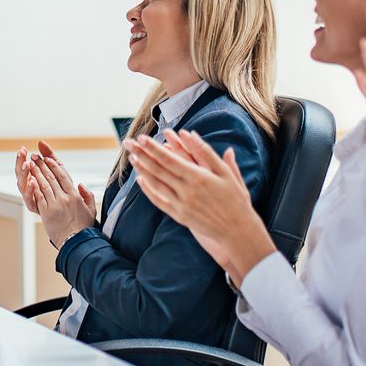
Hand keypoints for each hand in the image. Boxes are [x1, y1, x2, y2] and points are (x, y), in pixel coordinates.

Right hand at [14, 140, 58, 214]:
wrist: (72, 210)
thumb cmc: (64, 188)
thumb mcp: (58, 169)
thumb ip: (49, 155)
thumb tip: (41, 141)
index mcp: (32, 177)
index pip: (22, 165)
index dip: (21, 157)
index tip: (23, 148)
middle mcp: (29, 187)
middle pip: (19, 174)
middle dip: (19, 163)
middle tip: (21, 154)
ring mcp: (31, 197)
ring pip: (22, 186)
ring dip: (24, 175)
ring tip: (26, 165)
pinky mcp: (36, 207)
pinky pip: (29, 199)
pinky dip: (30, 190)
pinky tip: (32, 181)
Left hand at [25, 150, 95, 247]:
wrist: (76, 242)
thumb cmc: (84, 227)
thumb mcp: (91, 210)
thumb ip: (88, 196)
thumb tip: (81, 185)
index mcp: (74, 195)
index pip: (63, 176)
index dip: (54, 166)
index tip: (47, 158)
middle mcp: (64, 198)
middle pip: (51, 177)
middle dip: (42, 166)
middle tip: (35, 157)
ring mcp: (55, 204)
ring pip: (44, 184)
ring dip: (36, 173)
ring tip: (30, 164)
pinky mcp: (47, 212)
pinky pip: (39, 196)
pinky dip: (34, 187)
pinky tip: (29, 179)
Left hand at [126, 130, 275, 283]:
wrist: (237, 231)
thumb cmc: (236, 200)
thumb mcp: (226, 173)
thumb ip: (207, 154)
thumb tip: (190, 134)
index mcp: (199, 178)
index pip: (170, 160)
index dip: (154, 148)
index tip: (142, 137)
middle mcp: (187, 191)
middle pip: (158, 170)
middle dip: (142, 154)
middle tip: (128, 143)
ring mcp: (181, 204)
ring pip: (156, 184)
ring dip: (142, 169)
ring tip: (132, 157)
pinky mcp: (179, 215)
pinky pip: (159, 201)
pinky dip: (148, 190)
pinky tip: (141, 180)